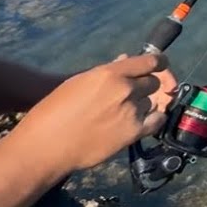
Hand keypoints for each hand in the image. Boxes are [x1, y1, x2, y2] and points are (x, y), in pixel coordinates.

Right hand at [7, 53, 178, 175]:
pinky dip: (154, 119)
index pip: (149, 62)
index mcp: (110, 74)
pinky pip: (156, 121)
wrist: (46, 146)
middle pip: (153, 83)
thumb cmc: (54, 111)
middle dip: (146, 86)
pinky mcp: (133, 133)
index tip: (160, 65)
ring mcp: (131, 112)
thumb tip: (125, 61)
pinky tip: (146, 120)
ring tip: (123, 113)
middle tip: (132, 94)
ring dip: (143, 105)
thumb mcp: (78, 82)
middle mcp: (124, 90)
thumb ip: (107, 72)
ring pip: (151, 103)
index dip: (159, 63)